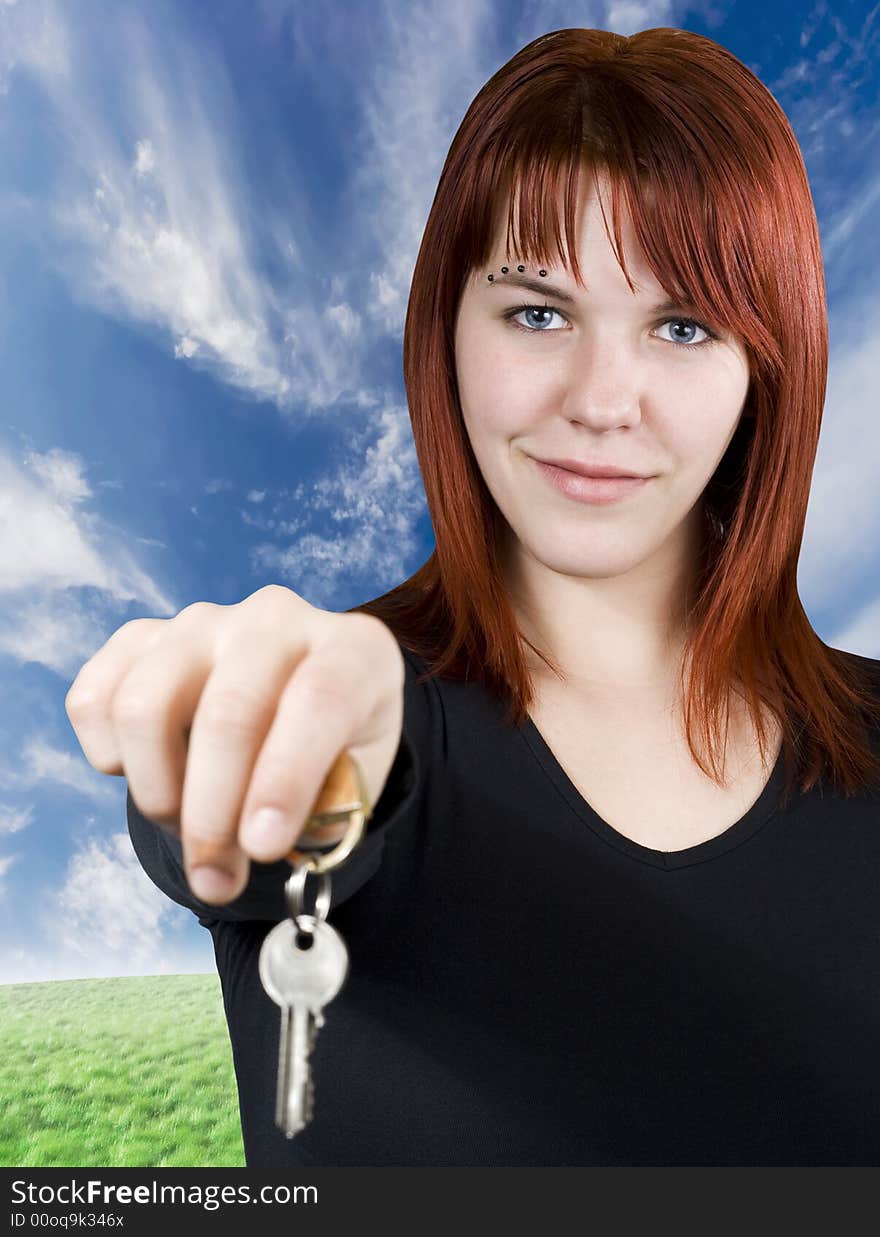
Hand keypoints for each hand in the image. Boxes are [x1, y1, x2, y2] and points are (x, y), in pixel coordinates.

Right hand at [65, 586, 404, 904]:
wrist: (291, 702)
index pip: (320, 699)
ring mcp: (203, 622)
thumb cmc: (332, 750)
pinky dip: (110, 758)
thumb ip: (325, 812)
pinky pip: (95, 699)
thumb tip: (258, 842)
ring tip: (187, 827)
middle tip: (215, 881)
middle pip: (228, 713)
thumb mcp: (355, 782)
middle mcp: (277, 619)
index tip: (263, 848)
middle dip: (213, 816)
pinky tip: (152, 776)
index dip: (286, 779)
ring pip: (146, 707)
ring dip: (158, 794)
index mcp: (353, 647)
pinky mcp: (141, 637)